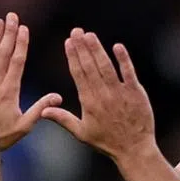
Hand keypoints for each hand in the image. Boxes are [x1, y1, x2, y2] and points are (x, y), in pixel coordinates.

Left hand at [0, 12, 61, 149]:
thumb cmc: (1, 136)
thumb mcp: (24, 126)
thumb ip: (40, 109)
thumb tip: (57, 97)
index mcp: (10, 91)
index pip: (17, 62)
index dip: (21, 44)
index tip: (24, 29)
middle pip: (3, 53)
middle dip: (8, 34)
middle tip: (12, 16)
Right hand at [43, 29, 157, 165]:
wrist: (133, 150)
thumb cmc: (107, 142)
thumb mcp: (82, 133)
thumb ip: (63, 119)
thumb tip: (43, 110)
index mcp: (89, 102)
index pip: (78, 74)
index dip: (73, 56)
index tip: (68, 42)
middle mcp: (103, 95)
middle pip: (90, 66)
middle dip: (82, 47)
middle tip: (76, 31)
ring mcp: (120, 93)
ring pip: (106, 66)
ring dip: (97, 50)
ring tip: (90, 35)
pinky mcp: (136, 93)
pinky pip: (128, 72)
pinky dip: (123, 59)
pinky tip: (117, 46)